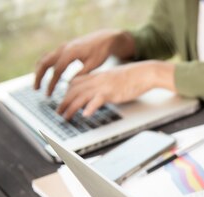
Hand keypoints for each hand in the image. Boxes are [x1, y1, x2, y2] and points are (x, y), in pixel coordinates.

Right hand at [34, 29, 134, 95]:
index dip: (51, 84)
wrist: (104, 39)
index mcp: (70, 52)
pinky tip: (44, 75)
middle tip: (36, 90)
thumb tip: (69, 85)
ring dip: (39, 71)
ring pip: (44, 59)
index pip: (56, 71)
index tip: (49, 95)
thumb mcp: (93, 65)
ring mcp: (62, 47)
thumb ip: (81, 74)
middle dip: (39, 77)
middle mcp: (63, 48)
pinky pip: (49, 57)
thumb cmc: (101, 52)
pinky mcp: (63, 48)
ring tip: (38, 85)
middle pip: (44, 63)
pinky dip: (44, 66)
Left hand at [56, 61, 175, 119]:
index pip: (75, 82)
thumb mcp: (114, 79)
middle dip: (64, 102)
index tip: (63, 101)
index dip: (66, 92)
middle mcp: (96, 80)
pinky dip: (90, 108)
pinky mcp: (111, 92)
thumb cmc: (133, 77)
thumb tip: (101, 94)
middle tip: (59, 112)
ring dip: (70, 107)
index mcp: (97, 76)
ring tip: (65, 117)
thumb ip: (105, 84)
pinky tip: (86, 115)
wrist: (145, 73)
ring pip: (80, 96)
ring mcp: (103, 86)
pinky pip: (97, 100)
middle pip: (73, 90)